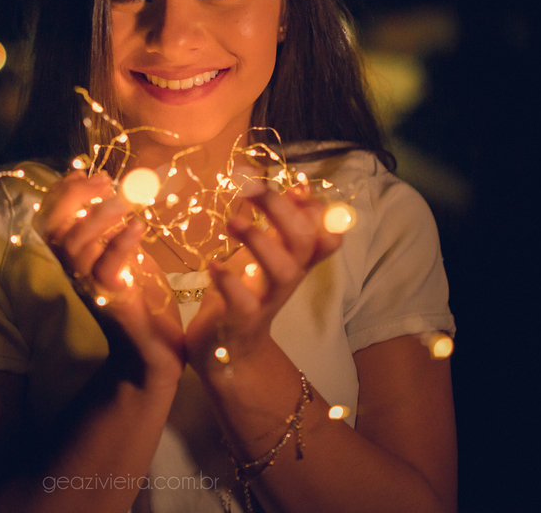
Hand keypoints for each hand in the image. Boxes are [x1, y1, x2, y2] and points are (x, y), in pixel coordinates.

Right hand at [36, 170, 184, 386]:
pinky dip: (121, 243)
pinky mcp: (113, 303)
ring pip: (76, 247)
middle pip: (56, 231)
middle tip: (105, 181)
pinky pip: (106, 269)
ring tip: (124, 200)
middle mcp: (76, 275)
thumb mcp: (128, 259)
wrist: (153, 355)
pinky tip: (139, 226)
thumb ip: (116, 232)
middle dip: (75, 199)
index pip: (51, 222)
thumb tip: (118, 196)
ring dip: (98, 217)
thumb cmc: (143, 304)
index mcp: (77, 262)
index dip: (61, 195)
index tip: (83, 172)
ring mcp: (92, 290)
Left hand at [185, 181, 342, 378]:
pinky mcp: (243, 322)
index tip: (296, 187)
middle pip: (305, 243)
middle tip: (251, 188)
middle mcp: (288, 280)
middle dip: (282, 210)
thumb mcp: (266, 256)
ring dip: (262, 241)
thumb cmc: (246, 295)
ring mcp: (268, 302)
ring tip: (233, 221)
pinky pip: (245, 304)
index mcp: (295, 262)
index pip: (326, 235)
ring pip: (284, 272)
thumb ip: (282, 226)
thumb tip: (301, 188)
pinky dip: (230, 282)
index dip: (319, 211)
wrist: (229, 353)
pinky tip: (214, 265)